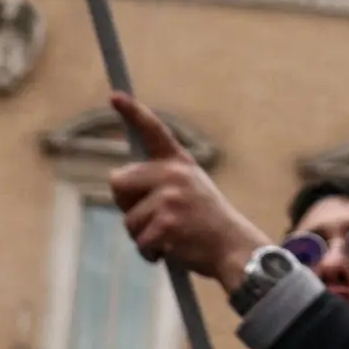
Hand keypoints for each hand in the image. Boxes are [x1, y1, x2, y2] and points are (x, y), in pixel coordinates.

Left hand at [105, 93, 266, 288]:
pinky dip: (149, 253)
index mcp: (179, 163)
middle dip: (126, 203)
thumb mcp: (189, 189)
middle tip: (151, 216)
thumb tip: (116, 182)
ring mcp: (170, 198)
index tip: (114, 96)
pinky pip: (139, 241)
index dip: (133, 112)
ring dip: (141, 235)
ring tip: (170, 236)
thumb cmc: (205, 222)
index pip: (154, 131)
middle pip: (118, 182)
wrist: (234, 247)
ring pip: (128, 219)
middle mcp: (174, 174)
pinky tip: (169, 250)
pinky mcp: (167, 223)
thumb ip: (157, 180)